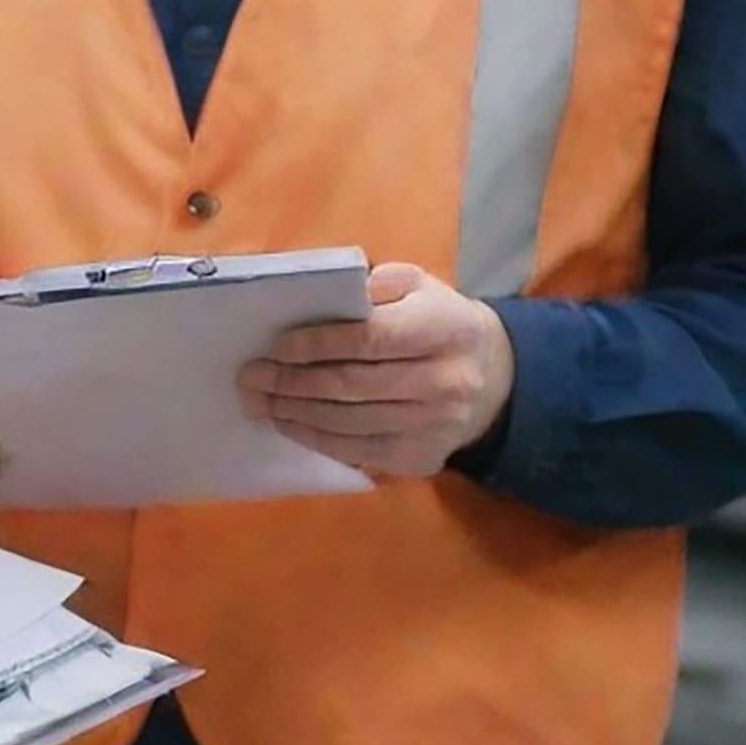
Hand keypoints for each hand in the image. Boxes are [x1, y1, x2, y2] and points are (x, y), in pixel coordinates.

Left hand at [236, 263, 514, 479]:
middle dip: (293, 382)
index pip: (370, 339)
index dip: (318, 344)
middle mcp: (443, 382)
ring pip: (351, 424)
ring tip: (260, 401)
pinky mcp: (423, 458)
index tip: (277, 346)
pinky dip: (319, 439)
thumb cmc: (439, 324)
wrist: (494, 381)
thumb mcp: (419, 287)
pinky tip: (291, 424)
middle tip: (251, 376)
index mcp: (442, 330)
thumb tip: (324, 297)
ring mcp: (434, 427)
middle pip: (353, 386)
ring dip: (297, 413)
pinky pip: (361, 452)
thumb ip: (376, 285)